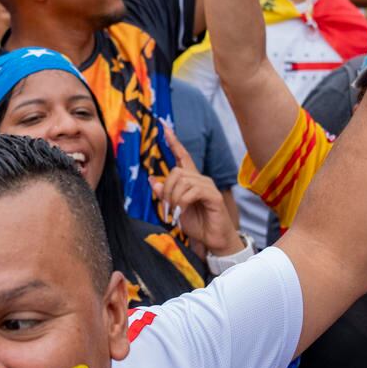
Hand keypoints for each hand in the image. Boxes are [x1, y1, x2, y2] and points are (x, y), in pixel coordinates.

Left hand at [152, 132, 241, 256]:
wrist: (213, 240)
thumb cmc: (197, 224)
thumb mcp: (175, 209)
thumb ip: (165, 195)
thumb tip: (153, 180)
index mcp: (191, 180)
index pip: (183, 156)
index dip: (174, 142)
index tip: (165, 128)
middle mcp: (201, 179)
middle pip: (177, 171)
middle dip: (167, 190)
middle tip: (167, 207)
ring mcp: (208, 186)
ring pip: (183, 181)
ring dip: (174, 198)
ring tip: (175, 211)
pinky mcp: (213, 196)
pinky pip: (193, 191)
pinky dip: (183, 202)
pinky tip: (183, 210)